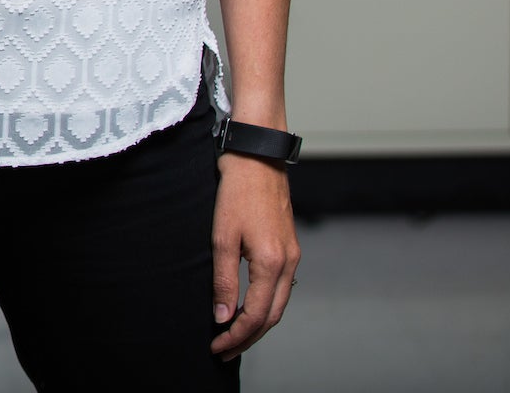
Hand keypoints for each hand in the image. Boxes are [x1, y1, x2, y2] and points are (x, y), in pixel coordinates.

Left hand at [210, 152, 299, 358]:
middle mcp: (289, 264)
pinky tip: (249, 307)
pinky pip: (281, 288)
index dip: (236, 336)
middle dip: (248, 337)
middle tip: (223, 350)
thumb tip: (222, 317)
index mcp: (272, 264)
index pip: (256, 316)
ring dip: (258, 324)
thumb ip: (224, 281)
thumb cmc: (237, 193)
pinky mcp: (289, 248)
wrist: (257, 158)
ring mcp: (293, 256)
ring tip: (234, 335)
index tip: (216, 346)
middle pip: (272, 317)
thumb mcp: (222, 238)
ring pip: (279, 304)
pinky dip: (266, 305)